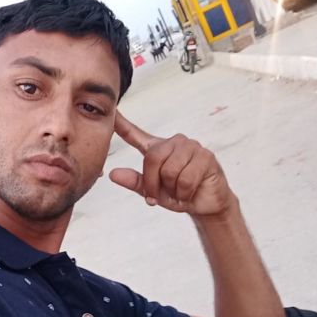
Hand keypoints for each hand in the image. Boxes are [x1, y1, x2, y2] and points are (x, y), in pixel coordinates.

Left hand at [109, 111, 233, 216]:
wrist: (206, 205)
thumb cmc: (179, 195)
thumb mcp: (153, 192)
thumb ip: (135, 182)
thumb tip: (112, 174)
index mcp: (158, 149)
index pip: (136, 134)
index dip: (122, 124)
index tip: (111, 111)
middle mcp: (173, 143)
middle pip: (152, 158)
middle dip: (153, 183)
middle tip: (159, 196)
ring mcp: (191, 146)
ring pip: (170, 170)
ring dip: (172, 189)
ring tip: (179, 191)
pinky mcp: (205, 156)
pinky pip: (186, 179)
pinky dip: (185, 192)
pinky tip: (191, 191)